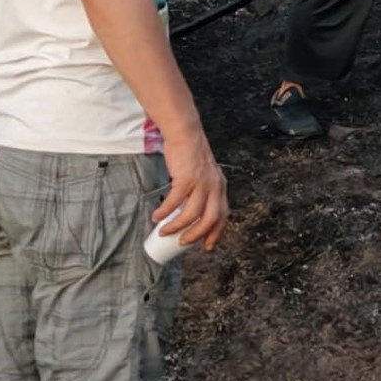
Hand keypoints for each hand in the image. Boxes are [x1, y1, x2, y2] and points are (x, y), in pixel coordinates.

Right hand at [154, 128, 228, 251]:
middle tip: (183, 243)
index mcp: (220, 187)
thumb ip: (202, 190)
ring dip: (177, 227)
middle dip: (197, 235)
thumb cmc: (191, 156)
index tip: (206, 246)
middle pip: (210, 219)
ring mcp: (201, 182)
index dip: (216, 233)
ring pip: (192, 214)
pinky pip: (175, 202)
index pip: (223, 215)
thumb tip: (190, 212)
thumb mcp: (204, 175)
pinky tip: (157, 216)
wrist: (185, 134)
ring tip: (164, 232)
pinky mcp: (186, 178)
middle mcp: (215, 186)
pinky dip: (164, 212)